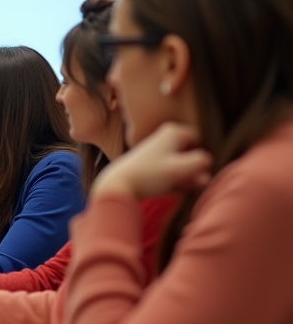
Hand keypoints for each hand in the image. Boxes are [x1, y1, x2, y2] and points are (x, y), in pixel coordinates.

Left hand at [92, 122, 211, 200]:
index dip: (202, 156)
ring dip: (185, 179)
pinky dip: (172, 183)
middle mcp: (164, 138)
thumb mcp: (180, 169)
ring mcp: (156, 153)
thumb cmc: (149, 174)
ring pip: (180, 166)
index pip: (201, 140)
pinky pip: (168, 174)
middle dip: (194, 170)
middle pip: (190, 154)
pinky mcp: (149, 167)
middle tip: (193, 184)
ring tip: (181, 188)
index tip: (198, 169)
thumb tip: (208, 161)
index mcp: (173, 132)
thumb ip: (201, 163)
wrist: (117, 185)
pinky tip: (170, 191)